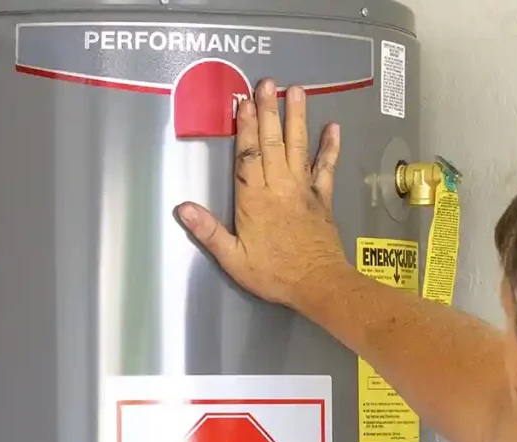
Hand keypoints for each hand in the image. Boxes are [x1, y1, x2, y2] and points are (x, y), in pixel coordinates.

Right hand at [176, 79, 347, 306]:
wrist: (318, 283)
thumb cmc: (274, 274)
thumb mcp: (234, 259)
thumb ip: (209, 232)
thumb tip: (183, 208)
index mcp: (254, 200)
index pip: (247, 156)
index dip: (245, 129)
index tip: (243, 103)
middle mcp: (279, 187)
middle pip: (272, 143)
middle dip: (269, 111)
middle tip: (267, 83)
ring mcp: (303, 190)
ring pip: (298, 147)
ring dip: (297, 118)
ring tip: (297, 91)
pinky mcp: (322, 198)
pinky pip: (326, 167)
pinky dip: (330, 147)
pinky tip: (333, 127)